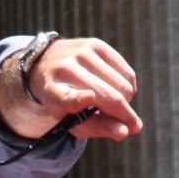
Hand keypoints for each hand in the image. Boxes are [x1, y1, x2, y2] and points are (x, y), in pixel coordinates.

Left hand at [0, 37, 142, 140]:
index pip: (65, 97)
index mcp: (52, 92)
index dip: (78, 99)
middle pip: (109, 96)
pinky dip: (129, 88)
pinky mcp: (96, 44)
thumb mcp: (71, 119)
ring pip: (124, 86)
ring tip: (112, 105)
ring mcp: (81, 54)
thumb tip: (125, 132)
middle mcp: (65, 69)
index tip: (89, 97)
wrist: (46, 63)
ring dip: (126, 101)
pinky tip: (117, 90)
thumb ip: (98, 128)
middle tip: (132, 126)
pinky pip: (128, 73)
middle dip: (126, 115)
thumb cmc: (63, 100)